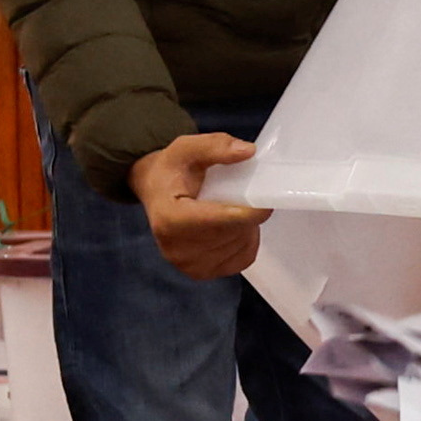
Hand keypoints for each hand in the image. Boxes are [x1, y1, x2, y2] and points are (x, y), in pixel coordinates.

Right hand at [130, 130, 268, 279]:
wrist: (155, 191)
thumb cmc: (171, 171)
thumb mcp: (186, 148)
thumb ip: (215, 147)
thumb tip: (248, 152)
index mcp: (170, 219)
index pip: (222, 221)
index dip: (251, 210)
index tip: (266, 196)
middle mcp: (177, 249)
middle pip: (234, 234)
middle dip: (248, 215)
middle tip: (245, 196)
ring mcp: (189, 266)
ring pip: (241, 246)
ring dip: (247, 227)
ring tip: (233, 210)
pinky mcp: (202, 273)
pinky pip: (242, 259)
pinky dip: (245, 241)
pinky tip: (233, 226)